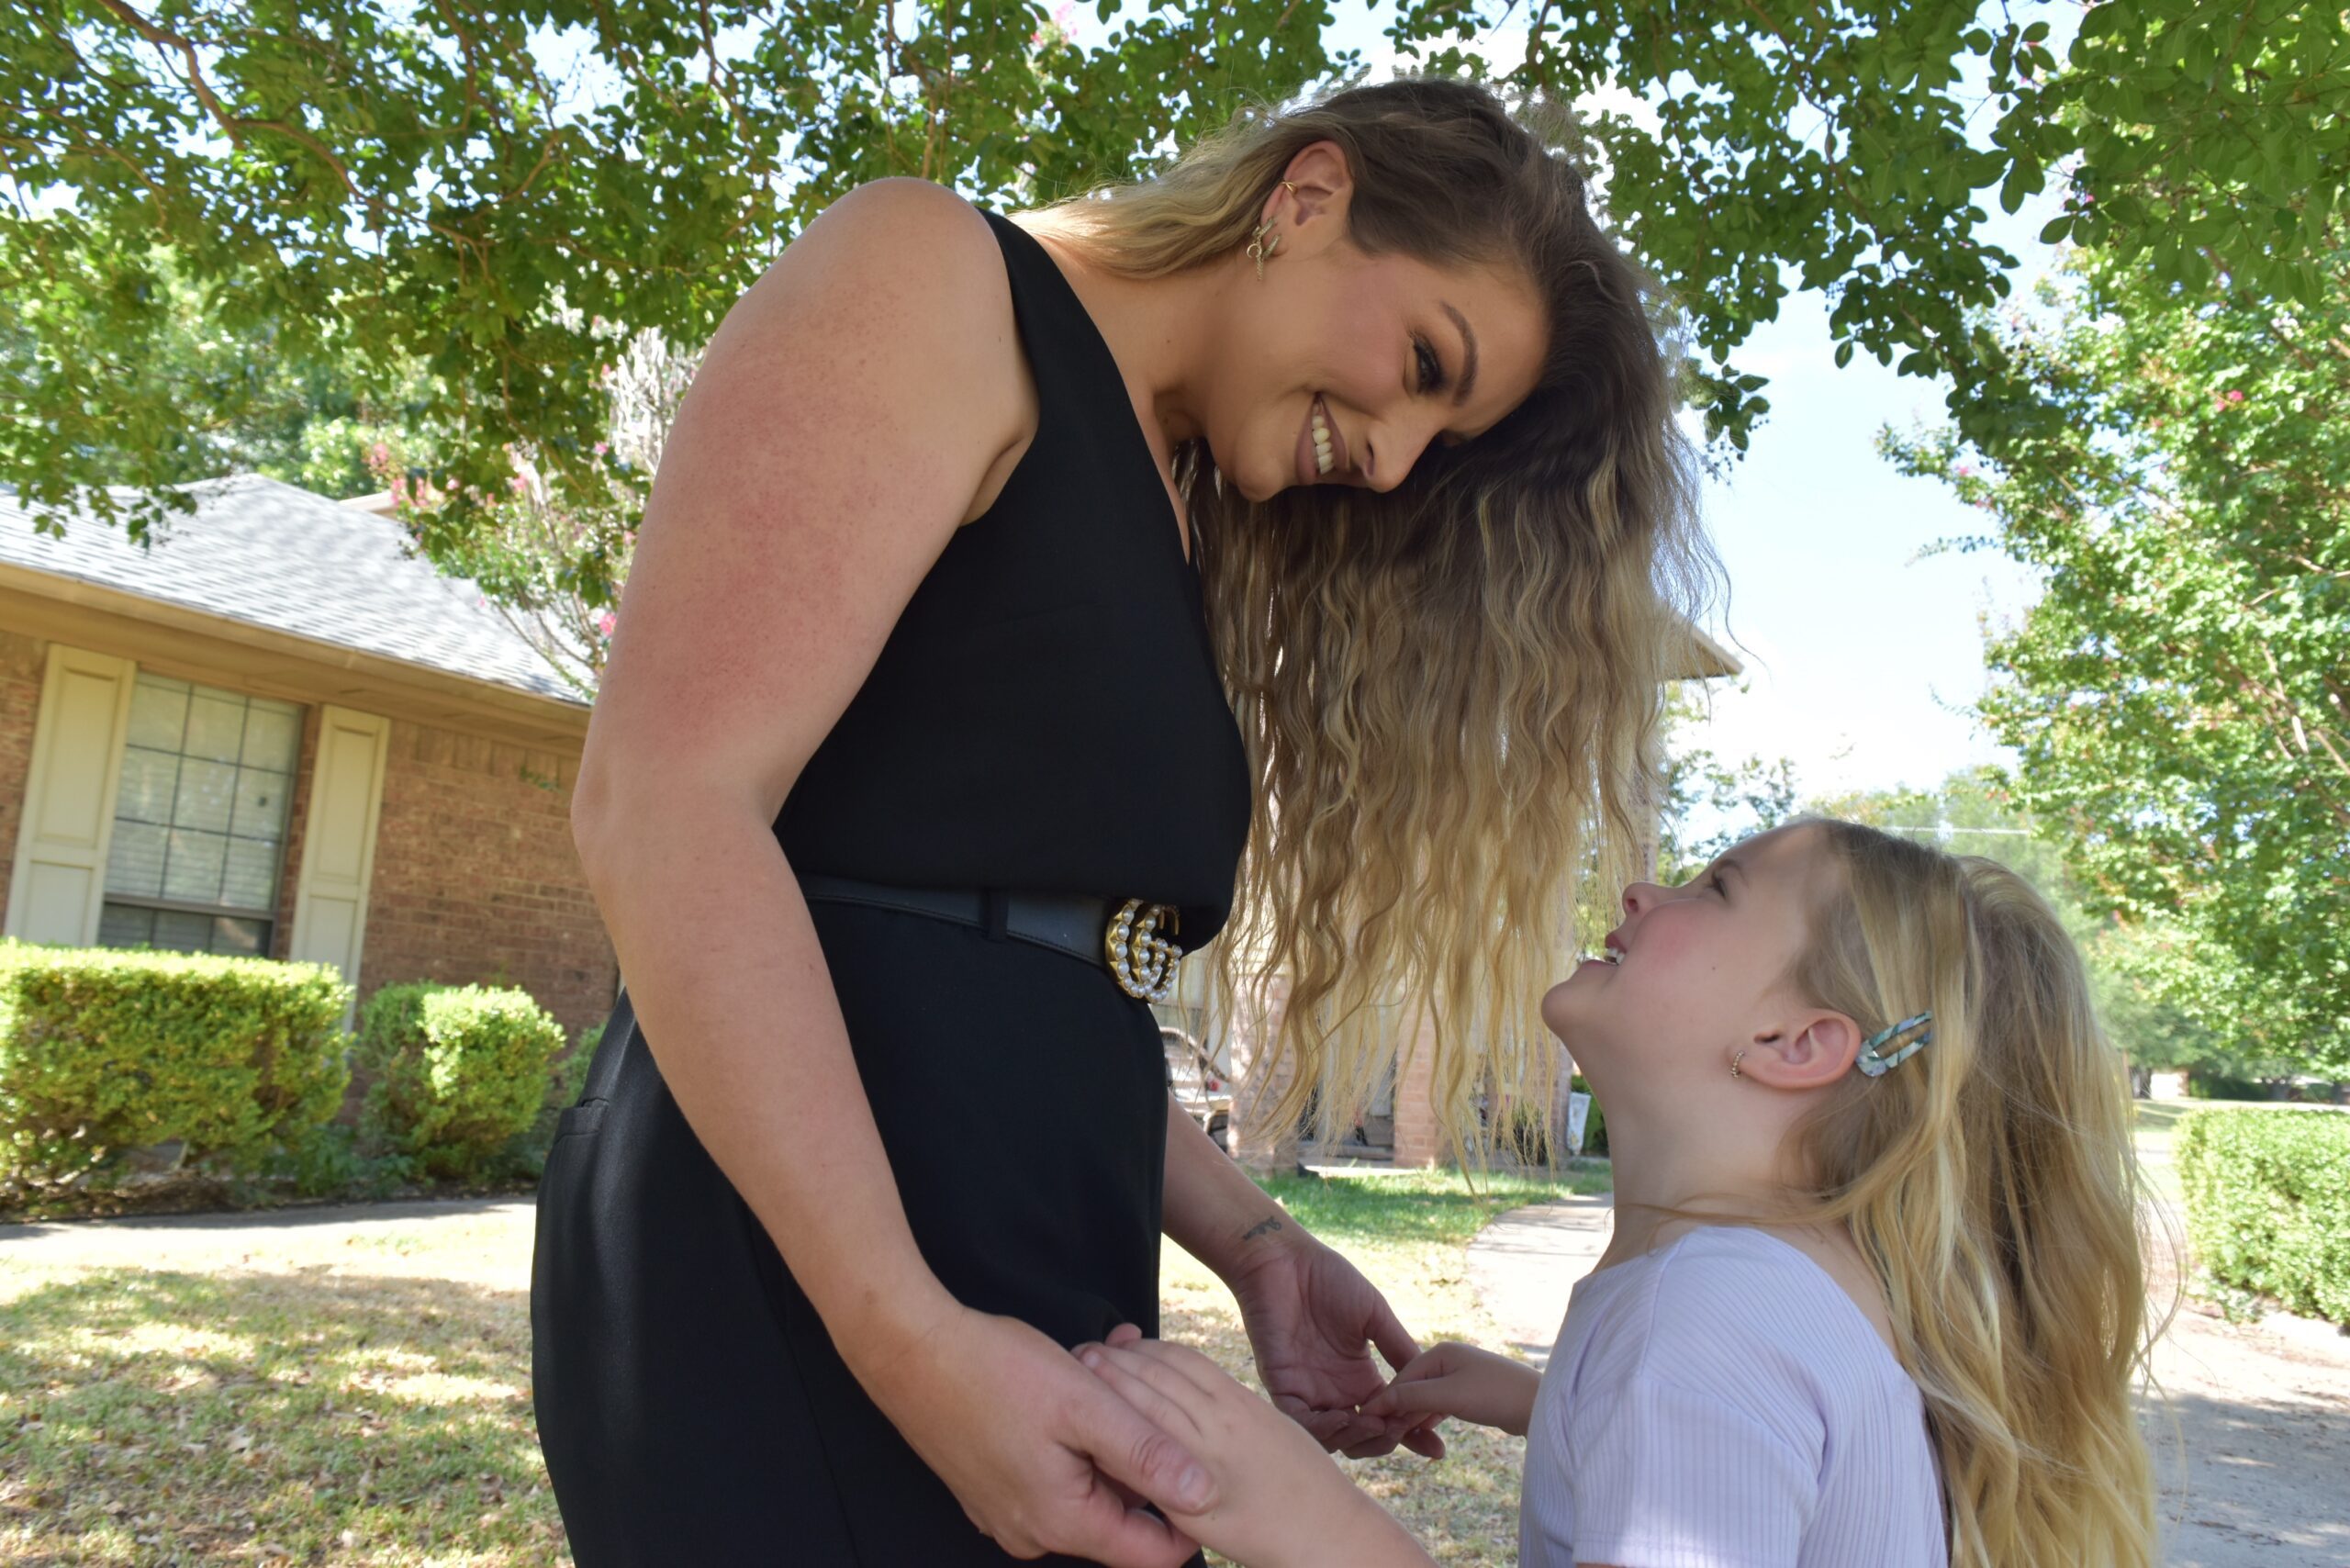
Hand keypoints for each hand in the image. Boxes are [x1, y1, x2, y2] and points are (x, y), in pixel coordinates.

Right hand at [856, 1304, 1208, 1566]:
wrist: (911, 1350)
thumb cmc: (996, 1373)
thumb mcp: (1085, 1406)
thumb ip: (1148, 1454)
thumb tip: (1205, 1496)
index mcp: (1062, 1523)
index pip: (1150, 1555)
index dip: (1189, 1521)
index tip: (1209, 1472)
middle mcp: (1032, 1533)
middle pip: (1118, 1518)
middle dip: (1142, 1461)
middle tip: (1148, 1400)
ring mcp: (1007, 1512)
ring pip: (1086, 1488)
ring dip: (1108, 1441)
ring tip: (1111, 1376)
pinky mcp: (991, 1487)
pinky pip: (1054, 1475)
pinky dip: (1075, 1438)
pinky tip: (1077, 1385)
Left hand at [1077, 1336, 1435, 1567]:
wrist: (1325, 1532)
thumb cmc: (1306, 1485)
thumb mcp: (1273, 1428)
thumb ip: (1235, 1410)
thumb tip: (1210, 1395)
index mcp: (1239, 1401)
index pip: (1180, 1359)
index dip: (1145, 1348)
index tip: (1121, 1342)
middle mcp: (1220, 1421)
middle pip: (1156, 1375)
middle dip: (1117, 1360)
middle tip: (1085, 1350)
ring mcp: (1205, 1458)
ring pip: (1147, 1406)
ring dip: (1110, 1386)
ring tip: (1082, 1374)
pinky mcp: (1192, 1498)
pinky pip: (1147, 1459)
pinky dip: (1122, 1435)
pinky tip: (1101, 1429)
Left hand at [1228, 1232, 1445, 1458]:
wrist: (1285, 1259)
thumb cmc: (1329, 1279)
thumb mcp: (1374, 1315)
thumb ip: (1399, 1348)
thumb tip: (1430, 1383)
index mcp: (1359, 1378)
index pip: (1388, 1418)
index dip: (1412, 1435)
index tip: (1437, 1449)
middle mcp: (1335, 1392)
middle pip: (1362, 1438)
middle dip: (1385, 1441)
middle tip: (1401, 1429)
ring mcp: (1308, 1392)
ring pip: (1333, 1438)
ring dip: (1356, 1438)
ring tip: (1375, 1424)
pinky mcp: (1281, 1386)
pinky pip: (1300, 1423)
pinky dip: (1322, 1430)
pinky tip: (1343, 1418)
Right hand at [1362, 1341, 1541, 1438]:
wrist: (1540, 1405)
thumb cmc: (1495, 1395)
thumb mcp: (1449, 1396)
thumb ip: (1413, 1398)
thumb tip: (1379, 1403)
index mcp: (1439, 1352)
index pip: (1401, 1378)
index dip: (1386, 1401)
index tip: (1369, 1425)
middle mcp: (1446, 1359)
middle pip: (1412, 1388)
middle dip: (1400, 1412)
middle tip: (1389, 1438)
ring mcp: (1458, 1375)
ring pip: (1425, 1399)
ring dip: (1415, 1418)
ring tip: (1406, 1440)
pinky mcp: (1468, 1392)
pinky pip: (1440, 1405)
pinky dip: (1431, 1419)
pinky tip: (1426, 1435)